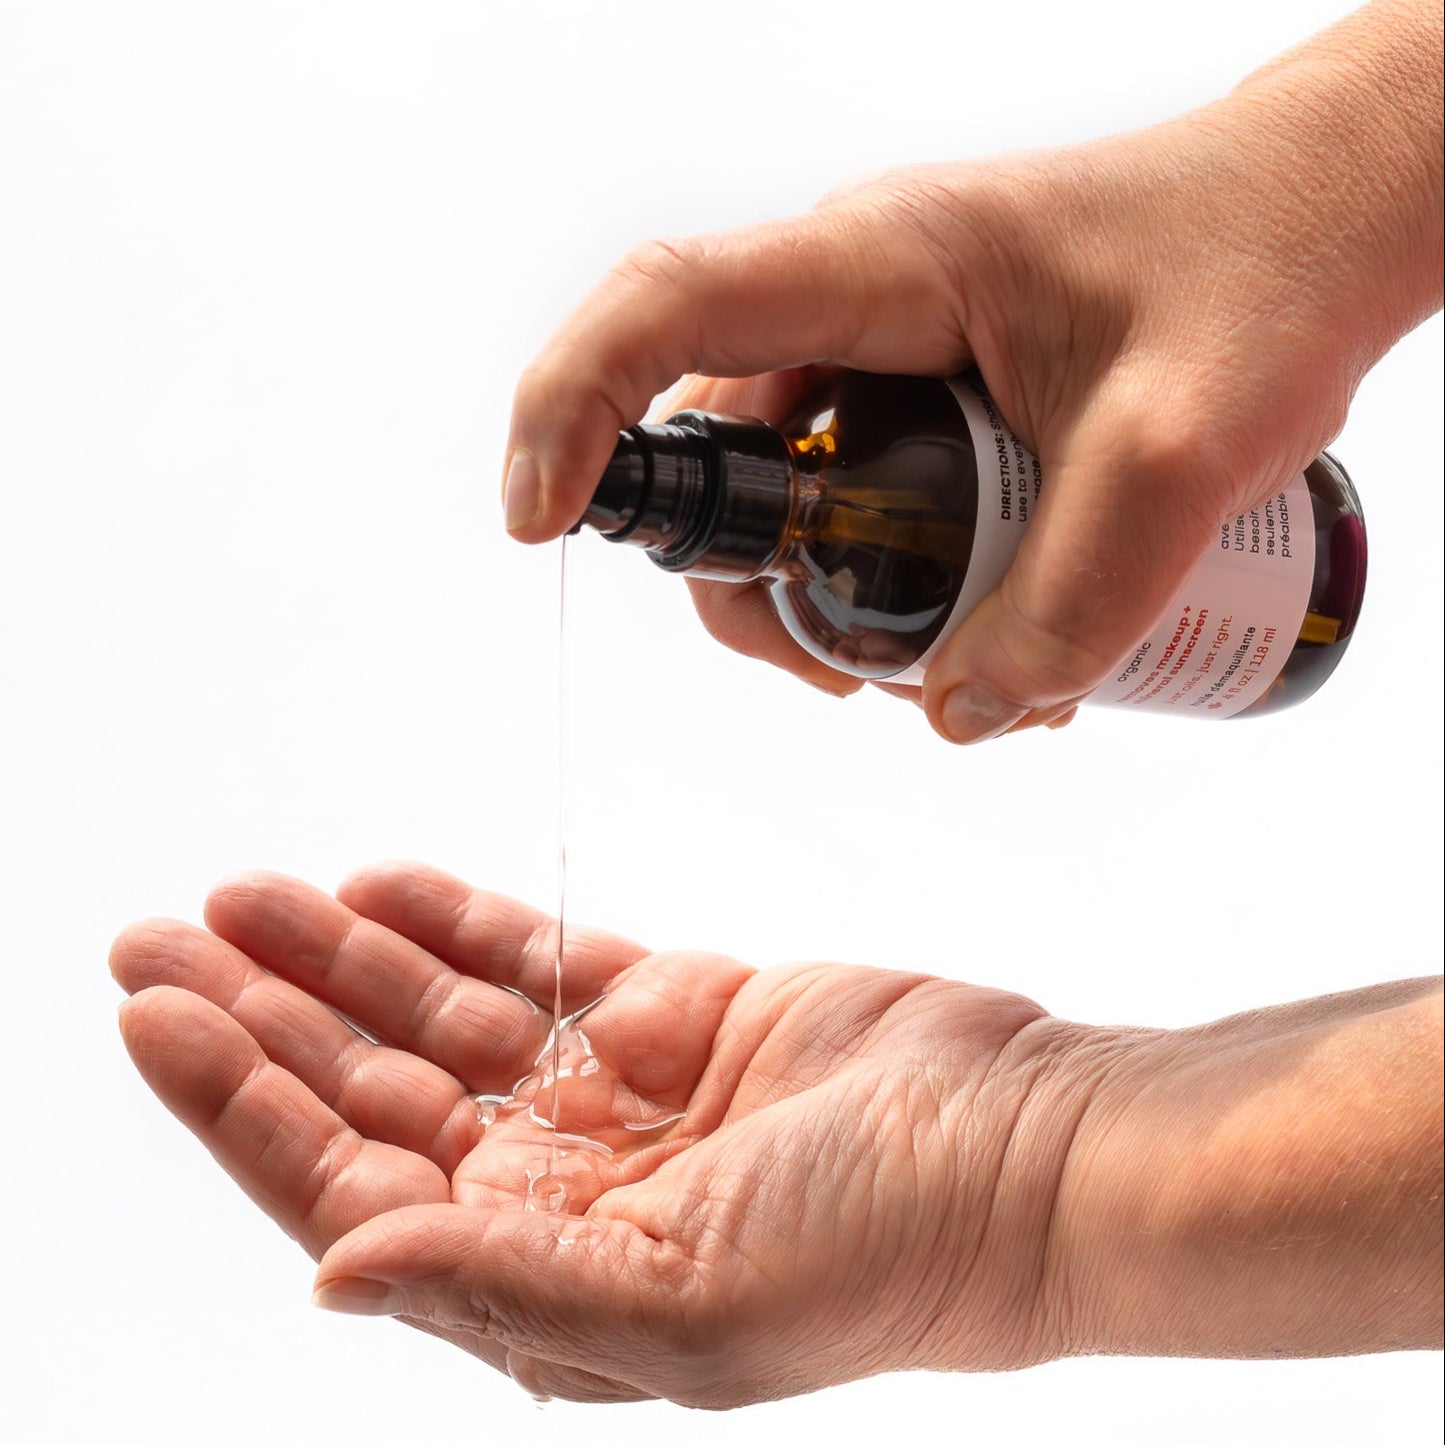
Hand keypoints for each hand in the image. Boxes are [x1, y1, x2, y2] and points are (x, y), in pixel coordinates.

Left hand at [111, 864, 1082, 1404]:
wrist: (1025, 1148)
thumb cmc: (887, 1251)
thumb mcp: (686, 1304)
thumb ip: (503, 1282)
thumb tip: (334, 1271)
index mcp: (544, 1276)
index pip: (350, 1181)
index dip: (245, 1105)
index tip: (159, 1018)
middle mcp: (560, 1190)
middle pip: (372, 1087)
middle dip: (262, 1016)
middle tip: (159, 938)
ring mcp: (613, 1094)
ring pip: (440, 1012)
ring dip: (339, 956)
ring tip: (247, 893)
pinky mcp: (671, 1011)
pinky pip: (535, 960)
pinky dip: (456, 920)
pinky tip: (378, 884)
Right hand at [502, 0, 1441, 741]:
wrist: (1331, 221)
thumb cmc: (1268, 270)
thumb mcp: (1182, 452)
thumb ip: (1072, 603)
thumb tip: (959, 712)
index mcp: (884, 263)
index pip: (664, 312)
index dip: (572, 414)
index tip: (538, 526)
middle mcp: (857, 301)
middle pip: (715, 450)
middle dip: (754, 587)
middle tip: (851, 673)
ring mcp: (887, 352)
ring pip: (786, 497)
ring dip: (835, 604)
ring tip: (968, 664)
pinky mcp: (925, 397)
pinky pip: (856, 502)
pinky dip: (890, 586)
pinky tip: (993, 636)